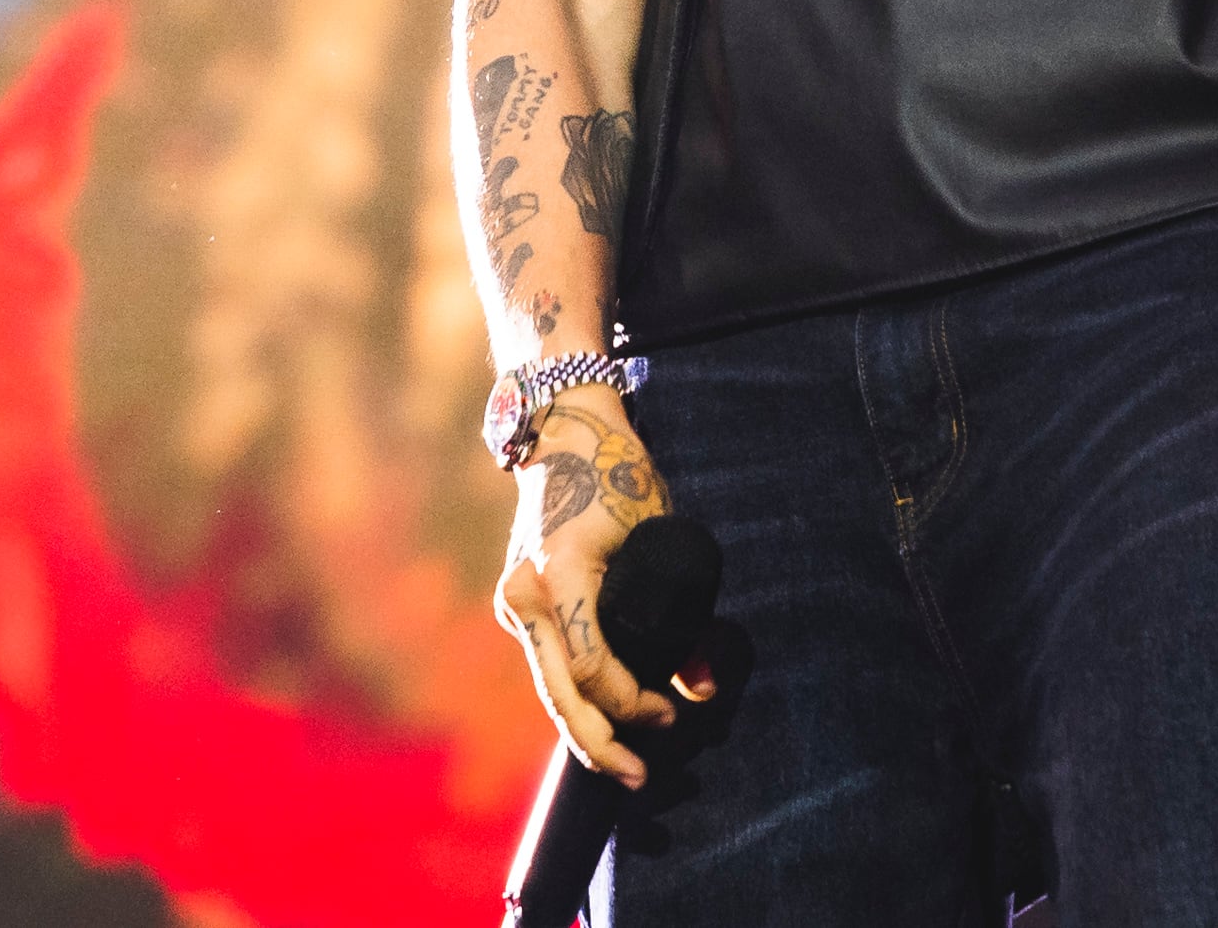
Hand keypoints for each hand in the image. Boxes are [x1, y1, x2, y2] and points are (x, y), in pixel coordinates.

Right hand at [492, 395, 704, 785]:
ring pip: (548, 688)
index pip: (594, 666)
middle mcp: (524, 596)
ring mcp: (513, 603)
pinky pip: (547, 665)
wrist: (564, 436)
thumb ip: (686, 614)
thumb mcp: (663, 536)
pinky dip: (573, 697)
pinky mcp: (517, 606)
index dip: (635, 703)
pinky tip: (601, 724)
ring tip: (623, 766)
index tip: (672, 715)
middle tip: (639, 780)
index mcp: (560, 575)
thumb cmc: (620, 477)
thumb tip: (703, 685)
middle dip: (600, 745)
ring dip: (584, 729)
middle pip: (560, 695)